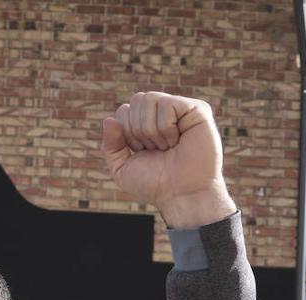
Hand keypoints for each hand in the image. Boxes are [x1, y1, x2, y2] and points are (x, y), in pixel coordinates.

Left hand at [101, 92, 235, 228]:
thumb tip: (109, 120)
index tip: (141, 152)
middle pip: (136, 100)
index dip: (127, 133)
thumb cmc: (155, 183)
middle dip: (138, 130)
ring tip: (167, 146)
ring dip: (152, 129)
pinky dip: (166, 127)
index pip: (124, 111)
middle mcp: (163, 114)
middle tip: (156, 150)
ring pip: (149, 99)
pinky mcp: (197, 109)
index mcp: (146, 123)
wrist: (180, 194)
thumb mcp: (122, 168)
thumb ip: (111, 146)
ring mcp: (180, 110)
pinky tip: (177, 140)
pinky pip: (167, 104)